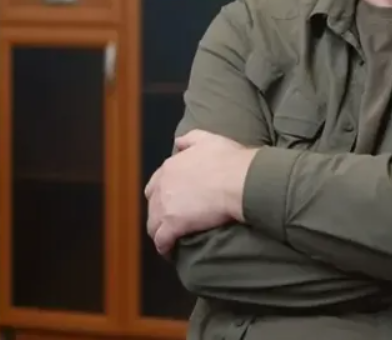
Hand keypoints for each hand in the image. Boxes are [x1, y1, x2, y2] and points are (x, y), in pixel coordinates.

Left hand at [144, 129, 257, 255]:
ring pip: (153, 224)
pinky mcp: (173, 226)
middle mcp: (163, 186)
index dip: (162, 194)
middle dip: (158, 214)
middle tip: (170, 221)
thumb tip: (178, 143)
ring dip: (159, 232)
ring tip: (169, 240)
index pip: (156, 184)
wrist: (238, 180)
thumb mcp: (208, 139)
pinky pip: (162, 240)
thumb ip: (190, 139)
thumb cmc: (228, 159)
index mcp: (170, 167)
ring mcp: (166, 207)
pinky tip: (169, 251)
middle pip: (152, 206)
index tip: (171, 202)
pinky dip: (164, 247)